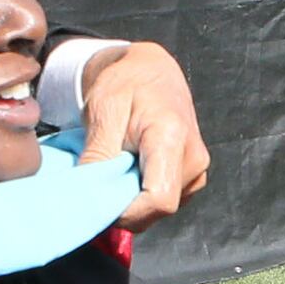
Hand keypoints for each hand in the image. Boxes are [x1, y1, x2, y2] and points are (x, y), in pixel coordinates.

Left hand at [71, 39, 211, 230]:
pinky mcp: (193, 178)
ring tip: (117, 166)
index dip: (126, 212)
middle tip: (101, 177)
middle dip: (124, 205)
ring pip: (158, 210)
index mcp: (171, 137)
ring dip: (131, 200)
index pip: (158, 200)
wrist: (152, 72)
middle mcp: (193, 158)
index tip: (99, 197)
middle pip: (157, 210)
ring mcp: (197, 171)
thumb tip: (87, 196)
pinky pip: (162, 202)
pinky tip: (131, 169)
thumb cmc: (126, 84)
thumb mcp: (102, 111)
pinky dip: (140, 195)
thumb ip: (97, 155)